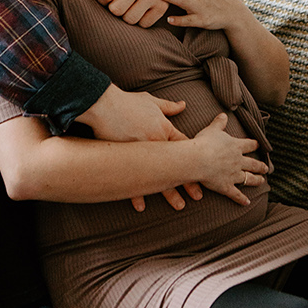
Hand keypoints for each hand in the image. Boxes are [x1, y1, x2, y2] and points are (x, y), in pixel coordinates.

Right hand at [77, 83, 196, 212]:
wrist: (104, 105)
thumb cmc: (127, 102)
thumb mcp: (151, 101)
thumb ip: (168, 106)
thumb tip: (183, 105)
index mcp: (164, 129)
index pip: (184, 146)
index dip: (195, 160)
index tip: (204, 172)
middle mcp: (156, 143)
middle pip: (177, 166)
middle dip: (188, 182)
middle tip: (198, 196)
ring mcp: (141, 154)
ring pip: (160, 177)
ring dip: (170, 193)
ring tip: (179, 205)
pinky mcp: (125, 160)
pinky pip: (134, 180)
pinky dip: (137, 193)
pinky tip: (141, 206)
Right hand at [190, 113, 267, 205]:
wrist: (199, 159)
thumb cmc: (204, 143)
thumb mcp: (212, 129)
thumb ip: (219, 123)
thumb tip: (223, 114)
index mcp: (236, 146)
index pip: (249, 145)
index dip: (255, 145)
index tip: (259, 145)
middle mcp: (238, 161)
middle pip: (253, 163)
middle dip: (260, 165)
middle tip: (266, 168)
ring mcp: (234, 175)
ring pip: (249, 178)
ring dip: (256, 180)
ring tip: (262, 181)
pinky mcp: (226, 186)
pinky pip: (236, 194)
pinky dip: (242, 199)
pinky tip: (247, 203)